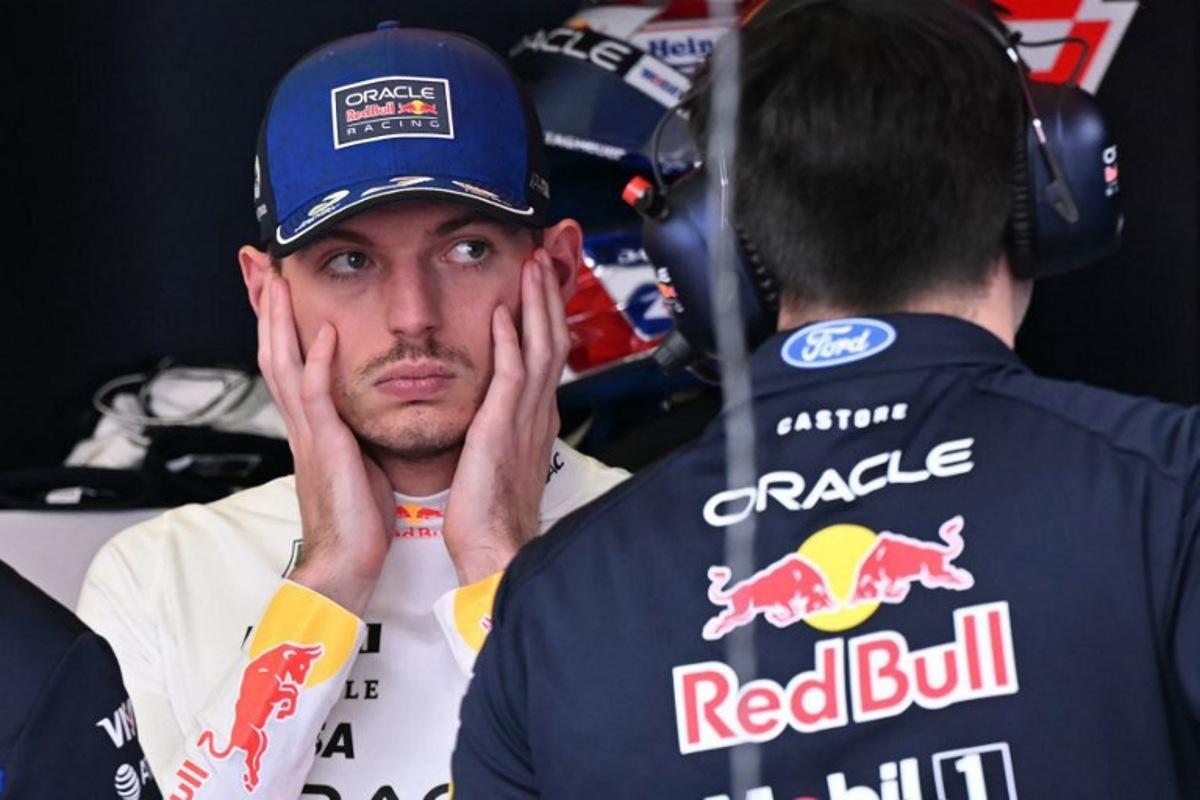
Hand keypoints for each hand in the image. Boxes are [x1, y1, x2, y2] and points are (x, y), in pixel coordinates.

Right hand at [257, 272, 393, 615]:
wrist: (347, 565)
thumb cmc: (359, 520)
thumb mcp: (359, 462)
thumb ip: (355, 431)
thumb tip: (366, 411)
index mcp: (313, 427)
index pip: (290, 360)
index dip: (281, 321)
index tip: (277, 283)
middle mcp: (303, 424)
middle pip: (274, 350)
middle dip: (266, 305)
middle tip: (259, 263)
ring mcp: (309, 434)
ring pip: (284, 363)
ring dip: (280, 320)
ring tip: (278, 278)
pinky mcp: (325, 448)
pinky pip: (316, 397)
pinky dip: (318, 361)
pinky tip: (324, 332)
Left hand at [442, 251, 570, 584]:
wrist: (495, 549)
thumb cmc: (492, 515)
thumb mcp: (501, 461)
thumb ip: (502, 428)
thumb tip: (495, 412)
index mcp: (534, 420)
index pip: (546, 355)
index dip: (547, 316)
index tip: (542, 283)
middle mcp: (536, 413)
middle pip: (552, 340)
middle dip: (550, 297)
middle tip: (546, 258)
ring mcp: (524, 419)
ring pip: (539, 348)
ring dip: (537, 305)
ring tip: (533, 267)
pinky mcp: (503, 428)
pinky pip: (512, 375)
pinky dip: (511, 341)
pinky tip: (505, 313)